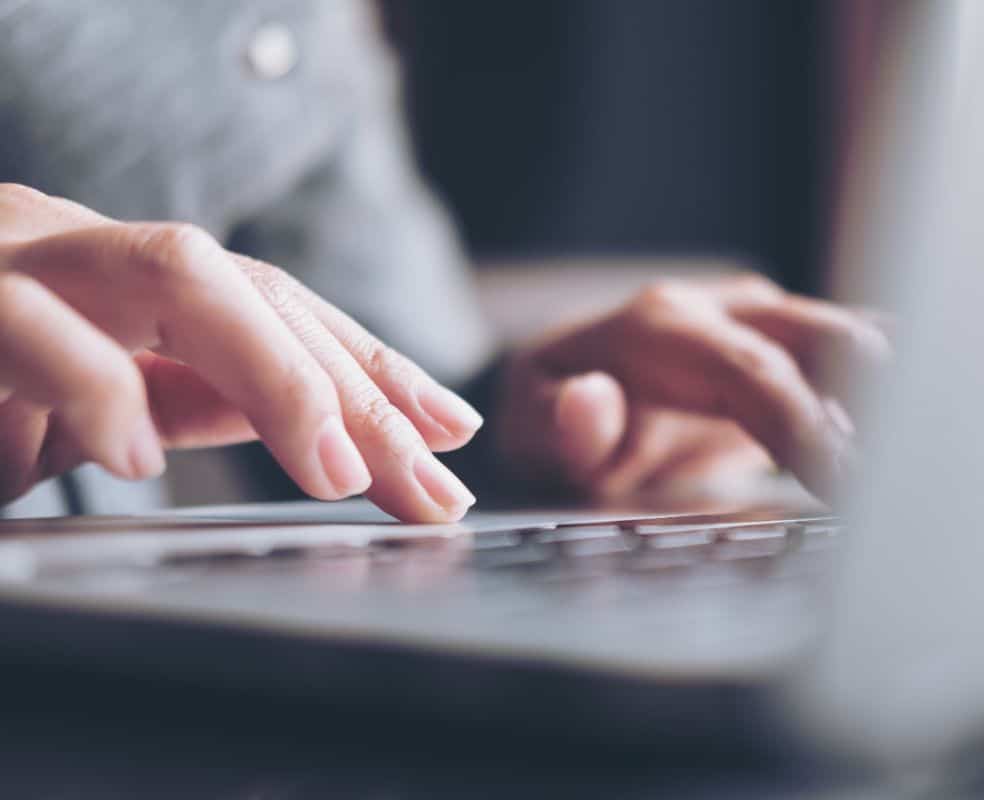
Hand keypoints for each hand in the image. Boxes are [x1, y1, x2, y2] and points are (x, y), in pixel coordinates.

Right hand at [0, 184, 479, 520]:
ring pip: (181, 278)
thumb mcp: (93, 406)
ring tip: (338, 471)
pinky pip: (35, 328)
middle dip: (363, 395)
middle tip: (430, 487)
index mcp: (131, 279)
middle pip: (263, 294)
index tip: (454, 430)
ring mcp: (21, 262)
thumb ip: (195, 398)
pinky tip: (137, 457)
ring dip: (278, 378)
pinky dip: (98, 391)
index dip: (378, 368)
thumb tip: (319, 430)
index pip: (283, 306)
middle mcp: (89, 252)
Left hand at [495, 274, 889, 499]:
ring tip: (927, 481)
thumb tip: (594, 402)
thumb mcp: (527, 432)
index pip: (756, 375)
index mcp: (665, 326)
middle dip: (883, 411)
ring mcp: (771, 325)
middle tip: (904, 495)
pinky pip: (865, 365)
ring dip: (902, 407)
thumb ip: (556, 425)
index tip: (849, 489)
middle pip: (835, 339)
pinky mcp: (798, 351)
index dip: (807, 430)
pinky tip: (922, 456)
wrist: (578, 384)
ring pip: (865, 344)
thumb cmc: (554, 414)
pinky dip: (897, 403)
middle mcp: (729, 312)